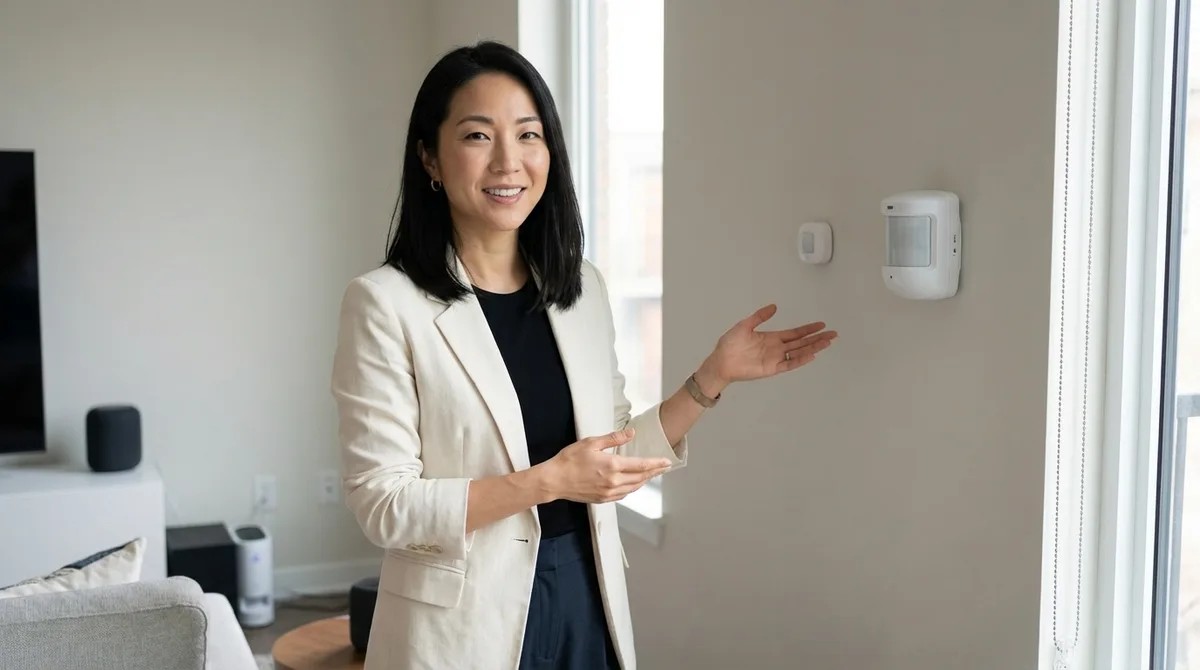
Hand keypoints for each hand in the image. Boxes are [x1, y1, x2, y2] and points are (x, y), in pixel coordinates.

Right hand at [536, 429, 672, 503]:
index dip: (656, 464)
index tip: (667, 462)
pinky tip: (634, 484)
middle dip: (654, 472)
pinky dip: (633, 488)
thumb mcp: (591, 443)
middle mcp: (613, 481)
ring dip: (645, 481)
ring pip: (634, 487)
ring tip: (651, 474)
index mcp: (612, 466)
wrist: (554, 480)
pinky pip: (624, 494)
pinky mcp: (603, 499)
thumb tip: (631, 433)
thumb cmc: (569, 460)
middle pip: (641, 478)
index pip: (641, 465)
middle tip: (664, 467)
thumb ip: (614, 439)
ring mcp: (608, 492)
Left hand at [697, 304, 836, 390]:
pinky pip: (789, 364)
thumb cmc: (730, 344)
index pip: (795, 333)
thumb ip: (760, 317)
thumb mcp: (744, 325)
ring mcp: (776, 358)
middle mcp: (777, 348)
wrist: (721, 361)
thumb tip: (774, 307)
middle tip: (833, 334)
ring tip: (827, 343)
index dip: (808, 329)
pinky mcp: (772, 368)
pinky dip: (800, 360)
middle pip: (802, 342)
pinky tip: (811, 355)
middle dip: (818, 338)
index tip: (821, 325)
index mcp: (772, 338)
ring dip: (813, 347)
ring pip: (799, 352)